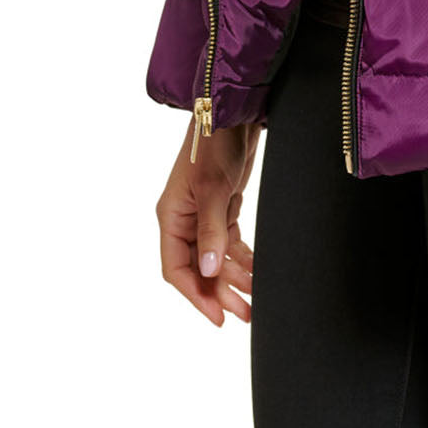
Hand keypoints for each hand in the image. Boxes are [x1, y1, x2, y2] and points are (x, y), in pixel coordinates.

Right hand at [156, 117, 261, 324]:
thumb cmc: (215, 144)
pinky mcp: (223, 207)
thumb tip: (207, 271)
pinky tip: (256, 273)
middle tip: (244, 314)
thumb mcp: (214, 189)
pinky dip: (241, 259)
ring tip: (254, 301)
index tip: (217, 316)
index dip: (195, 295)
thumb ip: (211, 230)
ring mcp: (204, 214)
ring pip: (215, 258)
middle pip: (198, 268)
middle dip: (220, 292)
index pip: (176, 269)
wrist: (235, 111)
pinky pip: (229, 243)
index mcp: (171, 217)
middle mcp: (184, 219)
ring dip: (233, 279)